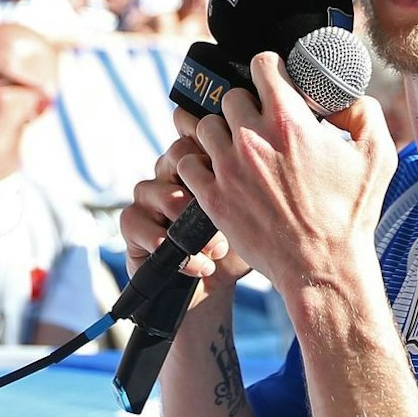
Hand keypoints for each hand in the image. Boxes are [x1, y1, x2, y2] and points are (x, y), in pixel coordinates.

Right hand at [120, 114, 251, 299]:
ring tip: (218, 249)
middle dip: (201, 184)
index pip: (197, 130)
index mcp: (200, 161)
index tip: (232, 168)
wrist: (219, 286)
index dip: (210, 142)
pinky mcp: (133, 226)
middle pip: (175, 154)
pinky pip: (136, 221)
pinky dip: (166, 244)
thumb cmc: (243, 244)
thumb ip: (263, 180)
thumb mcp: (260, 210)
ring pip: (154, 188)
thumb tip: (284, 153)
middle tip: (225, 213)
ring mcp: (148, 198)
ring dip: (186, 221)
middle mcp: (170, 173)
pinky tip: (199, 264)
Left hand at [181, 51, 396, 288]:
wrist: (323, 268)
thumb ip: (364, 112)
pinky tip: (216, 171)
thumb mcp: (378, 156)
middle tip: (261, 125)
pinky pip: (187, 162)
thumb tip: (344, 96)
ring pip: (204, 126)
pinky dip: (199, 163)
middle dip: (247, 105)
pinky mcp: (212, 197)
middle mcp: (253, 139)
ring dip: (220, 132)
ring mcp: (228, 168)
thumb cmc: (352, 215)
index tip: (273, 83)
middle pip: (231, 96)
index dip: (269, 70)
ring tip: (237, 148)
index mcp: (290, 122)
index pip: (262, 65)